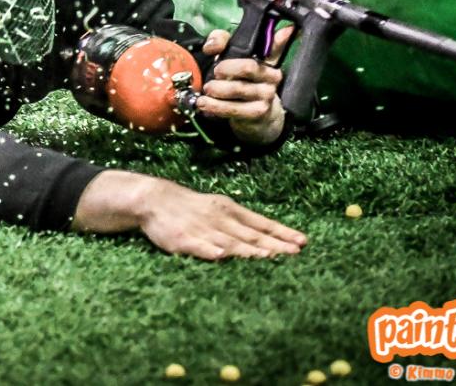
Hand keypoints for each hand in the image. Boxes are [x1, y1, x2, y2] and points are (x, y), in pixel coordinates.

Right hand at [73, 170, 306, 259]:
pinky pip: (197, 246)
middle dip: (274, 244)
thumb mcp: (218, 208)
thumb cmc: (190, 208)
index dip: (282, 233)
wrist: (153, 198)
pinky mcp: (182, 239)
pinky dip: (208, 250)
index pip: (261, 223)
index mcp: (230, 210)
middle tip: (296, 253)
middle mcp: (220, 218)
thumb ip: (241, 224)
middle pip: (251, 234)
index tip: (302, 242)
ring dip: (248, 249)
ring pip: (229, 241)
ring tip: (267, 256)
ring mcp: (201, 228)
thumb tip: (270, 237)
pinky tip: (220, 256)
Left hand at [199, 27, 290, 143]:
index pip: (269, 45)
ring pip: (238, 89)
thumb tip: (210, 46)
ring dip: (217, 89)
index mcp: (268, 59)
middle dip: (226, 69)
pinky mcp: (259, 112)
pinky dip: (215, 106)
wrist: (257, 115)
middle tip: (215, 73)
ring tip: (207, 89)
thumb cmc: (241, 80)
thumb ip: (221, 42)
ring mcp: (267, 95)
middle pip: (248, 67)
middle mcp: (272, 76)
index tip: (262, 38)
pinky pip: (234, 108)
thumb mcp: (232, 55)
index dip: (268, 42)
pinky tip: (204, 104)